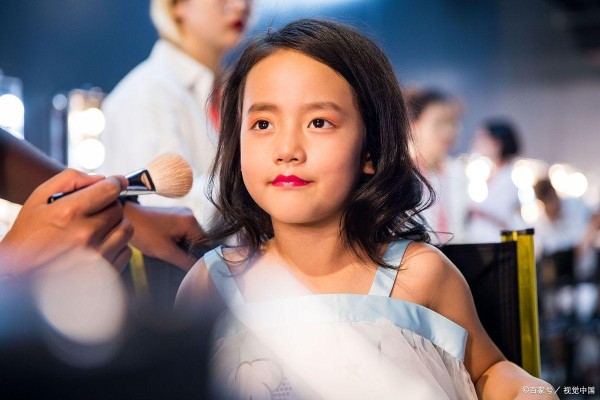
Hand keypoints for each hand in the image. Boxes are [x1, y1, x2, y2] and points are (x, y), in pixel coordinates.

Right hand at [0, 169, 132, 274]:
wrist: (19, 275)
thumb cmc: (28, 234)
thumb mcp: (38, 198)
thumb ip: (71, 180)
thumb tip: (101, 178)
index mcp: (69, 213)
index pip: (110, 190)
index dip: (115, 183)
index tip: (116, 183)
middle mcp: (86, 235)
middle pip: (118, 209)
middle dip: (109, 205)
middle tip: (94, 211)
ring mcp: (97, 256)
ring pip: (126, 229)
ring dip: (116, 225)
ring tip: (98, 228)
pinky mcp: (104, 272)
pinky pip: (126, 251)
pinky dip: (117, 246)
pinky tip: (99, 245)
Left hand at [123, 203, 202, 270]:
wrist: (125, 216)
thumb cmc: (143, 232)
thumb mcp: (165, 251)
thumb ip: (185, 261)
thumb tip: (201, 270)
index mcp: (191, 222)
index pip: (207, 244)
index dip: (202, 257)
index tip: (195, 268)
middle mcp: (190, 216)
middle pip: (201, 241)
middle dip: (192, 253)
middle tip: (180, 262)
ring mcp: (183, 215)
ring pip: (192, 238)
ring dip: (185, 248)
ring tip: (172, 254)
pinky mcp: (176, 217)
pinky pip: (185, 233)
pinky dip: (180, 242)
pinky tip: (170, 247)